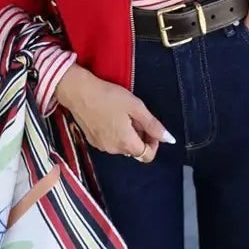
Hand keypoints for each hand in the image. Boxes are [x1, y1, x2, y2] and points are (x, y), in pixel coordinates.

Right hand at [54, 64, 175, 161]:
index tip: (150, 126)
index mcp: (126, 143)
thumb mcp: (135, 107)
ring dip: (127, 134)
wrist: (79, 92)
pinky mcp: (92, 141)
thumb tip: (169, 139)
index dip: (154, 142)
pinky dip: (115, 133)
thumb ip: (153, 125)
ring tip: (122, 113)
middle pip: (135, 150)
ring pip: (122, 145)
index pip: (147, 155)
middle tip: (135, 115)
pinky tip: (110, 116)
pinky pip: (110, 141)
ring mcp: (101, 147)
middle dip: (140, 135)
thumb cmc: (109, 97)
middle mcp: (114, 150)